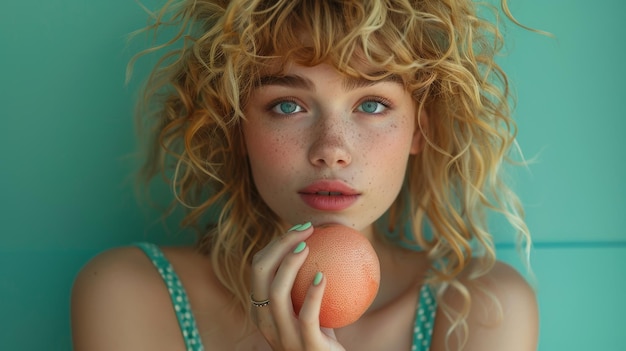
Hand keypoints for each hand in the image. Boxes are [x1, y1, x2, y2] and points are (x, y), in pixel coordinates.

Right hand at [250, 222, 345, 350]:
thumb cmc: (323, 333)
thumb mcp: (311, 305)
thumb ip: (309, 280)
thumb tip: (327, 240)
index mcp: (262, 309)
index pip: (258, 268)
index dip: (275, 243)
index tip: (300, 229)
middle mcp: (266, 321)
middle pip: (260, 273)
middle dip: (279, 245)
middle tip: (305, 231)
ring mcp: (283, 336)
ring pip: (276, 293)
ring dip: (290, 264)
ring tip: (307, 247)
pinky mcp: (306, 346)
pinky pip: (306, 316)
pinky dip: (313, 293)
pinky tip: (323, 276)